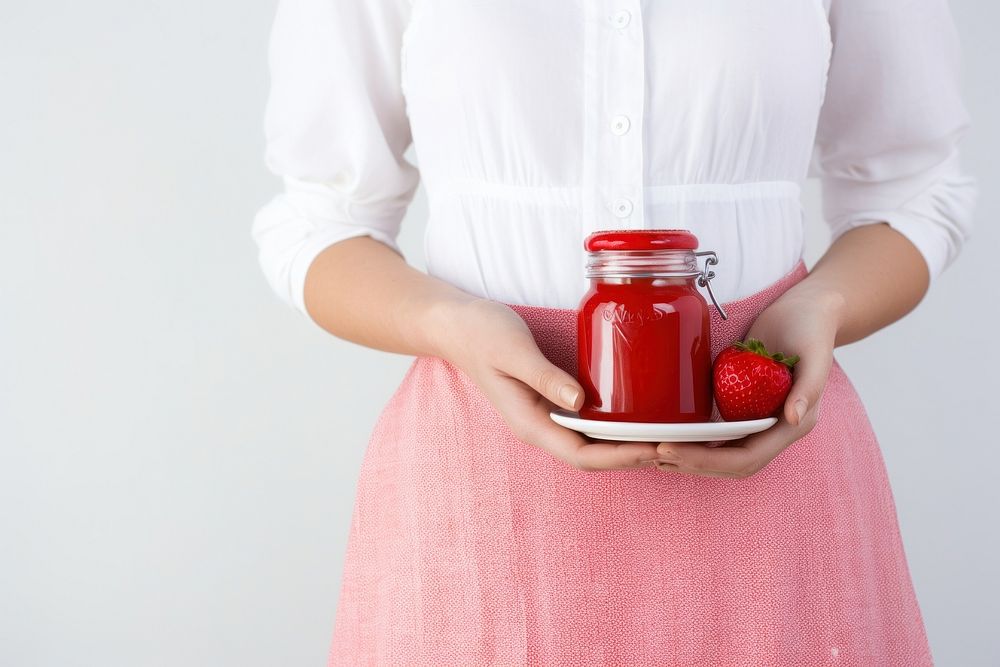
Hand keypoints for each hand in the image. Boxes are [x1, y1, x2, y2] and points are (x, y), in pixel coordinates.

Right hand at [439, 298, 660, 470]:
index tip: (655, 448)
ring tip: (664, 434)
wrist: (457, 324)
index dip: (621, 457)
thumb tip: (580, 402)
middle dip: (632, 455)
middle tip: (674, 443)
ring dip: (626, 443)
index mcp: (529, 423)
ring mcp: (545, 416)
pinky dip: (614, 424)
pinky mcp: (552, 401)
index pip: (582, 455)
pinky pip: (587, 423)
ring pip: (592, 442)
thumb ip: (544, 376)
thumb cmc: (481, 334)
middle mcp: (539, 426)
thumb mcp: (513, 350)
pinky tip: (637, 412)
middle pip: (592, 456)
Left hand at [655, 286, 845, 478]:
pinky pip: (718, 435)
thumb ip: (809, 388)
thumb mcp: (814, 354)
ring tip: (654, 453)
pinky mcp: (744, 409)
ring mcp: (759, 421)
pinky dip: (694, 439)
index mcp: (793, 425)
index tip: (670, 448)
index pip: (746, 458)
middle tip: (653, 454)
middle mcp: (776, 431)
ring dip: (689, 458)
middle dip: (691, 464)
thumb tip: (794, 418)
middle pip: (730, 464)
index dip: (707, 460)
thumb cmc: (812, 327)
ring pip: (722, 454)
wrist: (807, 311)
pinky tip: (669, 435)